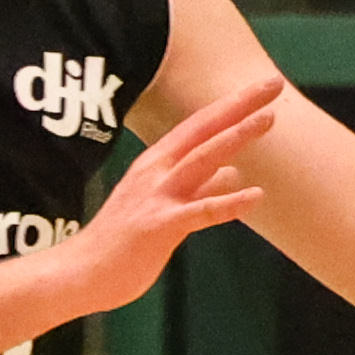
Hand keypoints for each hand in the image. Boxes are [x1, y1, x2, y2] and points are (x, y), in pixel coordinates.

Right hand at [70, 77, 276, 315]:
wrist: (81, 273)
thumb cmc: (120, 244)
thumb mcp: (163, 206)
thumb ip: (198, 188)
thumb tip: (232, 172)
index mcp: (156, 164)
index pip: (199, 126)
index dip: (231, 105)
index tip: (263, 86)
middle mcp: (156, 172)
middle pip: (203, 130)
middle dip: (239, 105)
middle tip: (273, 82)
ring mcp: (156, 197)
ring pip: (201, 159)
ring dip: (236, 137)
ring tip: (269, 119)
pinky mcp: (159, 227)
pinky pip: (200, 212)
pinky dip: (228, 202)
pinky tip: (256, 196)